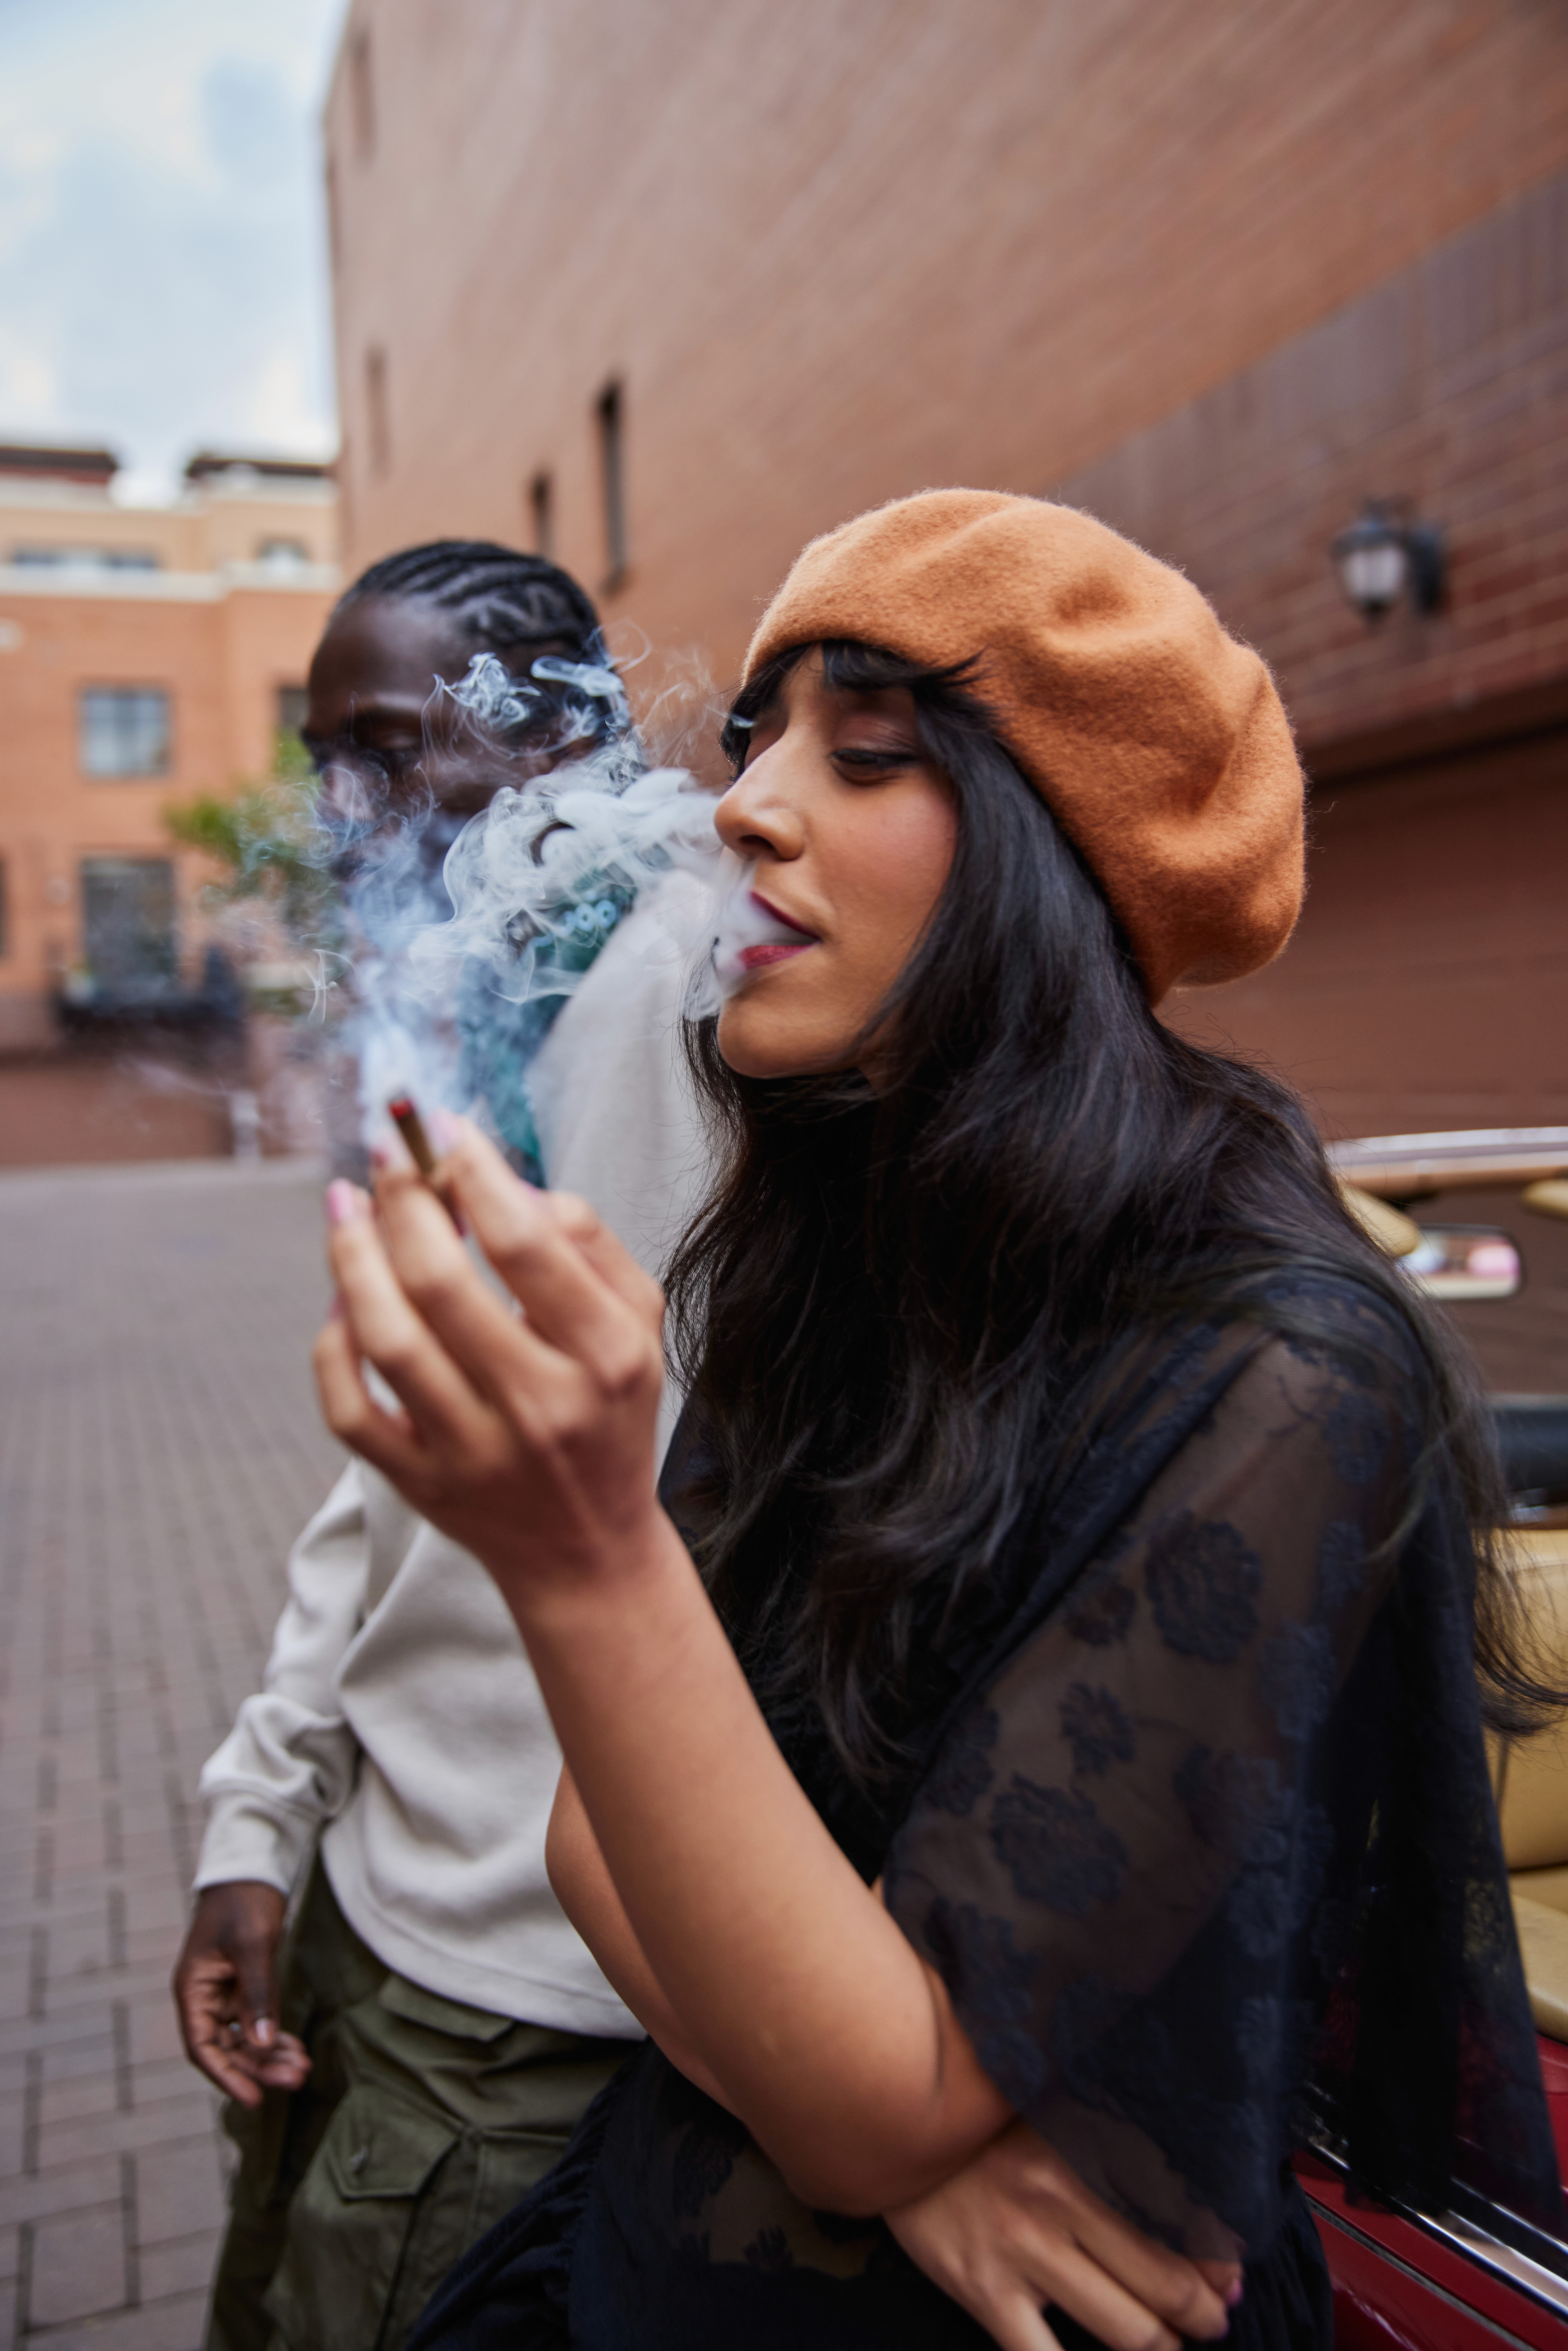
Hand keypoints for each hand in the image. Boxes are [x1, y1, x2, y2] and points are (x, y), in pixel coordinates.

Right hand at [171, 1883, 310, 2107]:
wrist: (252, 1869)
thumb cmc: (244, 1902)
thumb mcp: (252, 1945)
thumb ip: (256, 1993)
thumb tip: (261, 2043)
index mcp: (193, 1989)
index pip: (202, 2047)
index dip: (226, 2076)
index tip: (254, 2099)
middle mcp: (204, 1997)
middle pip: (227, 2048)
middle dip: (259, 2067)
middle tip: (296, 2080)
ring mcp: (224, 1993)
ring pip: (244, 2039)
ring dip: (270, 2056)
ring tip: (302, 2069)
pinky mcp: (244, 1986)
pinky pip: (256, 2022)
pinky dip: (274, 2036)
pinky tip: (296, 2049)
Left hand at [311, 1121, 667, 1605]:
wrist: (588, 1550)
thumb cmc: (610, 1412)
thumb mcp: (638, 1325)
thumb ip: (588, 1243)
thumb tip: (505, 1182)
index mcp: (604, 1358)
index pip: (524, 1243)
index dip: (472, 1170)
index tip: (443, 1127)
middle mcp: (539, 1407)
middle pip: (441, 1282)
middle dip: (401, 1199)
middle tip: (384, 1152)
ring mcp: (473, 1453)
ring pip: (385, 1339)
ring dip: (351, 1256)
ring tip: (342, 1201)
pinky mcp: (419, 1486)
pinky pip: (349, 1408)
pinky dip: (332, 1344)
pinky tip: (341, 1296)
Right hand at [887, 2119, 1239, 2350]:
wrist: (888, 2122)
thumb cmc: (976, 2117)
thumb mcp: (1046, 2108)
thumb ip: (1104, 2139)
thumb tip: (1168, 2185)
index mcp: (1080, 2152)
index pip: (1174, 2217)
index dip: (1214, 2258)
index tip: (1228, 2275)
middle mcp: (1059, 2206)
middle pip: (1161, 2283)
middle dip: (1201, 2314)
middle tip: (1213, 2320)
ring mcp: (1020, 2255)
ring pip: (1123, 2330)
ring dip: (1159, 2347)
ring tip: (1166, 2343)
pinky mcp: (982, 2292)